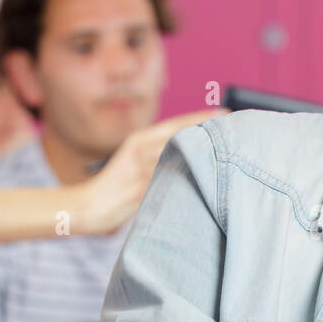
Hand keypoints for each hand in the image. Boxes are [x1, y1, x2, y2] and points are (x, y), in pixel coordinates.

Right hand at [76, 108, 227, 234]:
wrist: (86, 207)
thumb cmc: (113, 189)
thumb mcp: (136, 166)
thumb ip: (158, 159)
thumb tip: (190, 158)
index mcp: (139, 140)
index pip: (177, 124)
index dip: (202, 117)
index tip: (226, 113)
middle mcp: (140, 149)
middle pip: (183, 136)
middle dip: (209, 131)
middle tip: (236, 126)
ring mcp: (141, 168)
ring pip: (180, 154)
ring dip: (205, 152)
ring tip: (230, 149)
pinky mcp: (142, 187)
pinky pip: (171, 179)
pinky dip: (191, 175)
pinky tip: (210, 174)